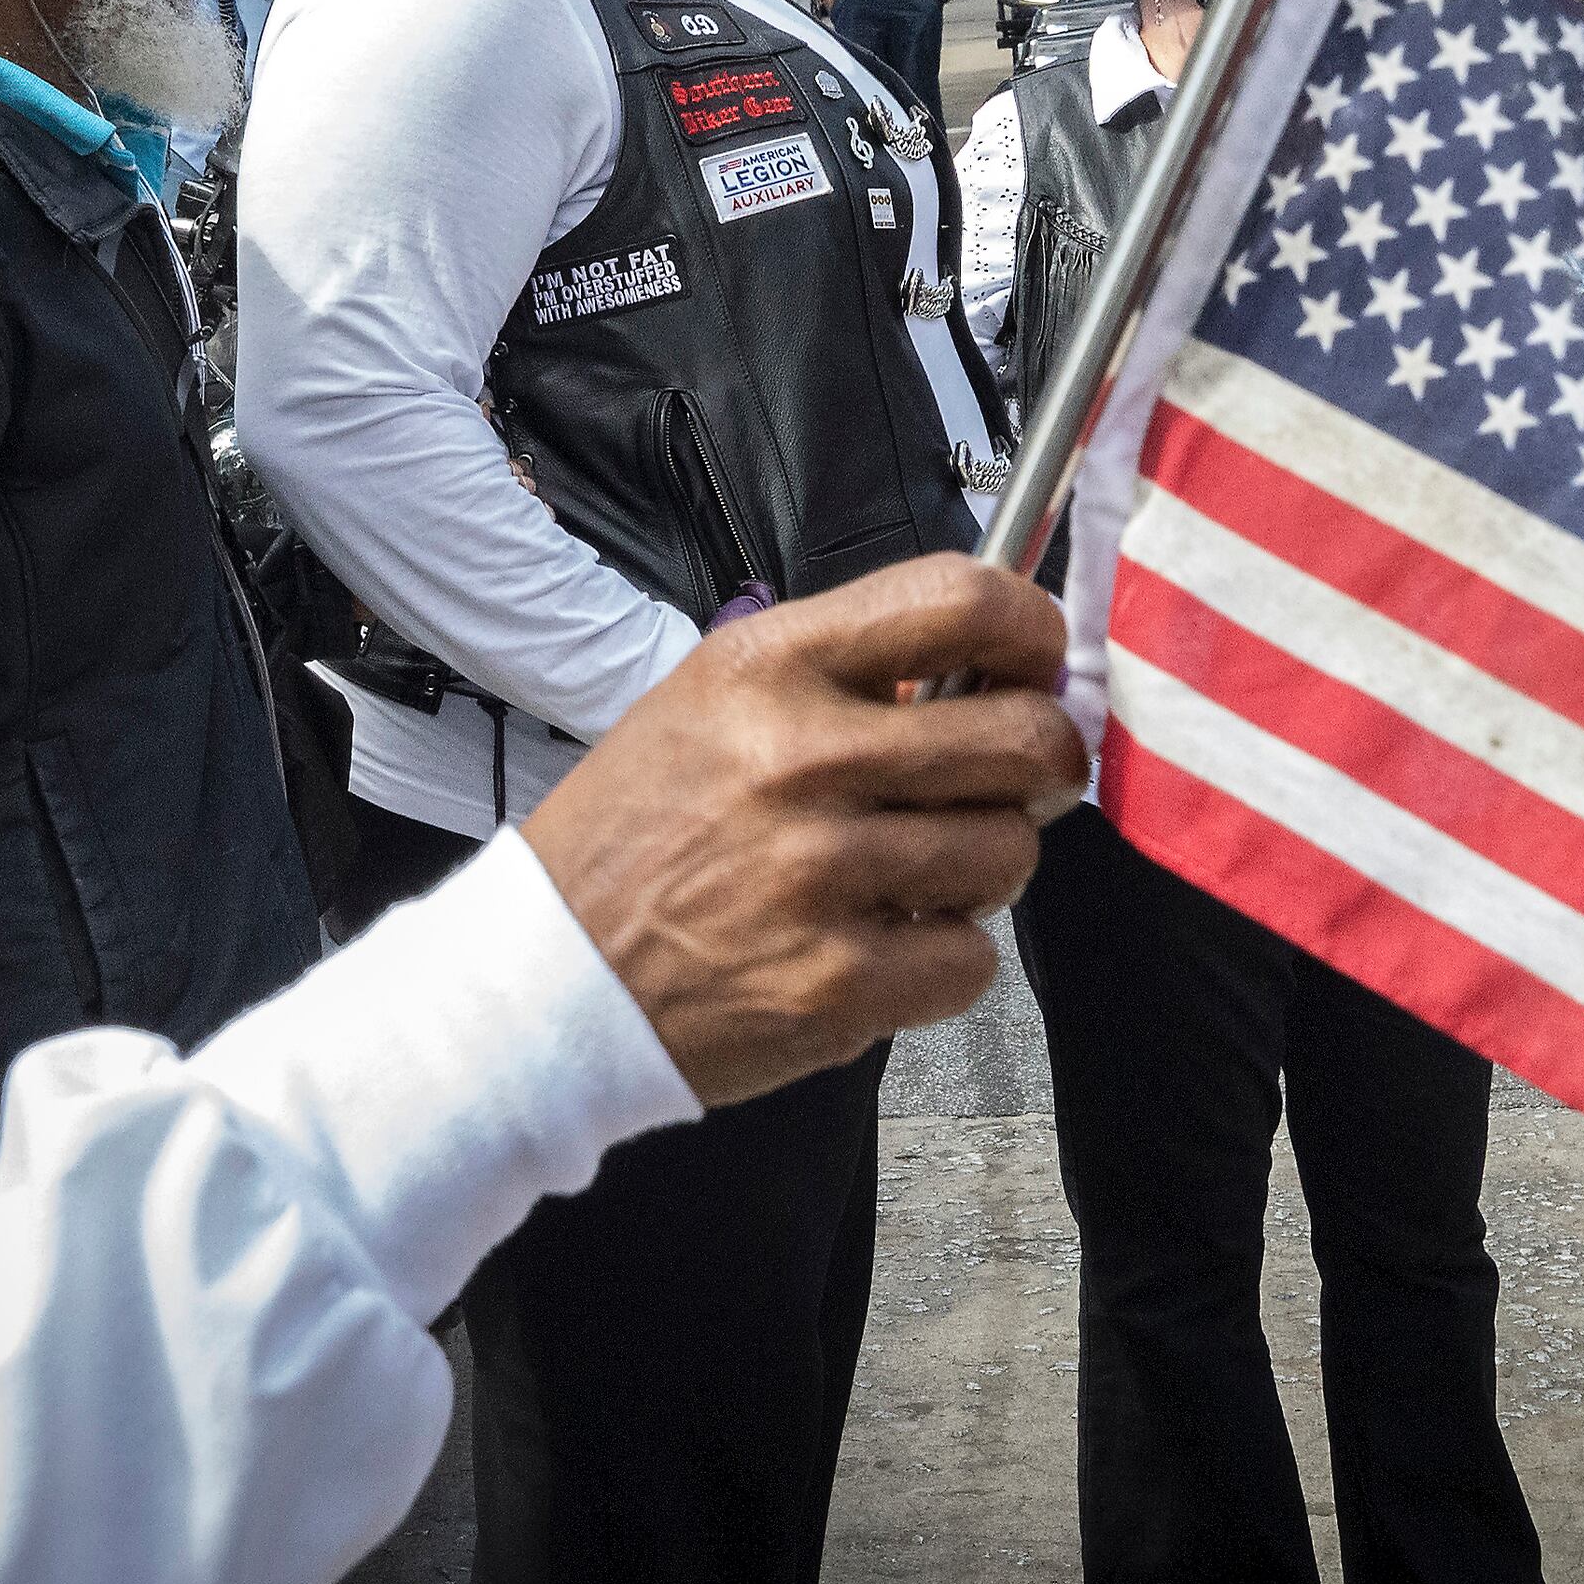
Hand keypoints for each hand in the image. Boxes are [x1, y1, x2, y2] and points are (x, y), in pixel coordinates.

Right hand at [520, 556, 1084, 1107]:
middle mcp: (798, 757)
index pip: (962, 600)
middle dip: (1038, 763)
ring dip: (982, 866)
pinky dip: (942, 960)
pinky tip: (879, 943)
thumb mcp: (714, 701)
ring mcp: (820, 874)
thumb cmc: (638, 833)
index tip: (1035, 660)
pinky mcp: (836, 982)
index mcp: (768, 665)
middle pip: (1024, 735)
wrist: (546, 976)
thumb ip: (847, 673)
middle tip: (1005, 782)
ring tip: (911, 872)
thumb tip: (998, 669)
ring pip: (1010, 851)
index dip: (1033, 629)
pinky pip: (973, 959)